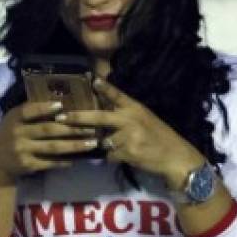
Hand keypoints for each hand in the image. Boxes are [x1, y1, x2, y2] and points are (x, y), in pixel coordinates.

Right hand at [0, 101, 99, 185]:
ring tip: (92, 143)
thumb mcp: (14, 121)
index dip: (45, 108)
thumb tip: (61, 103)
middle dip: (72, 128)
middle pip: (48, 129)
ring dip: (74, 145)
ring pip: (53, 147)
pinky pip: (50, 162)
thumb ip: (31, 113)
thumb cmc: (10, 135)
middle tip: (92, 127)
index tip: (63, 105)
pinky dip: (64, 161)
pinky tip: (77, 159)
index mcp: (14, 118)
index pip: (29, 110)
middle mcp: (16, 133)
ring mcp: (22, 150)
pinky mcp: (27, 164)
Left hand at [60, 78, 204, 189]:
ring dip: (102, 144)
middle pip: (99, 117)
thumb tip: (101, 111)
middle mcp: (131, 120)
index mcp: (135, 108)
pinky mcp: (127, 152)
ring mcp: (129, 136)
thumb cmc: (159, 136)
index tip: (92, 79)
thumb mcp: (144, 119)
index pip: (118, 95)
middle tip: (61, 117)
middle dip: (77, 118)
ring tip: (115, 146)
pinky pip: (109, 155)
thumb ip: (124, 114)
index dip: (105, 87)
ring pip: (102, 140)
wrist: (176, 157)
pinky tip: (125, 156)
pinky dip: (112, 157)